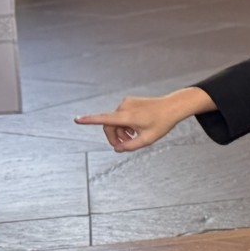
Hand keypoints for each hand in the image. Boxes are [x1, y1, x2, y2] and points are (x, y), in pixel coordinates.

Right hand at [75, 91, 193, 151]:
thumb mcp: (147, 140)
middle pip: (109, 125)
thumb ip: (130, 146)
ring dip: (120, 131)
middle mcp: (124, 107)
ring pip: (115, 121)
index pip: (104, 119)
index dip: (89, 121)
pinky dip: (124, 124)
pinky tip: (135, 128)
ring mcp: (126, 103)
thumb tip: (117, 149)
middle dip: (114, 136)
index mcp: (127, 116)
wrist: (172, 107)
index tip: (77, 120)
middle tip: (123, 146)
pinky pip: (121, 115)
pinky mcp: (129, 102)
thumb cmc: (162, 122)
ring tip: (133, 137)